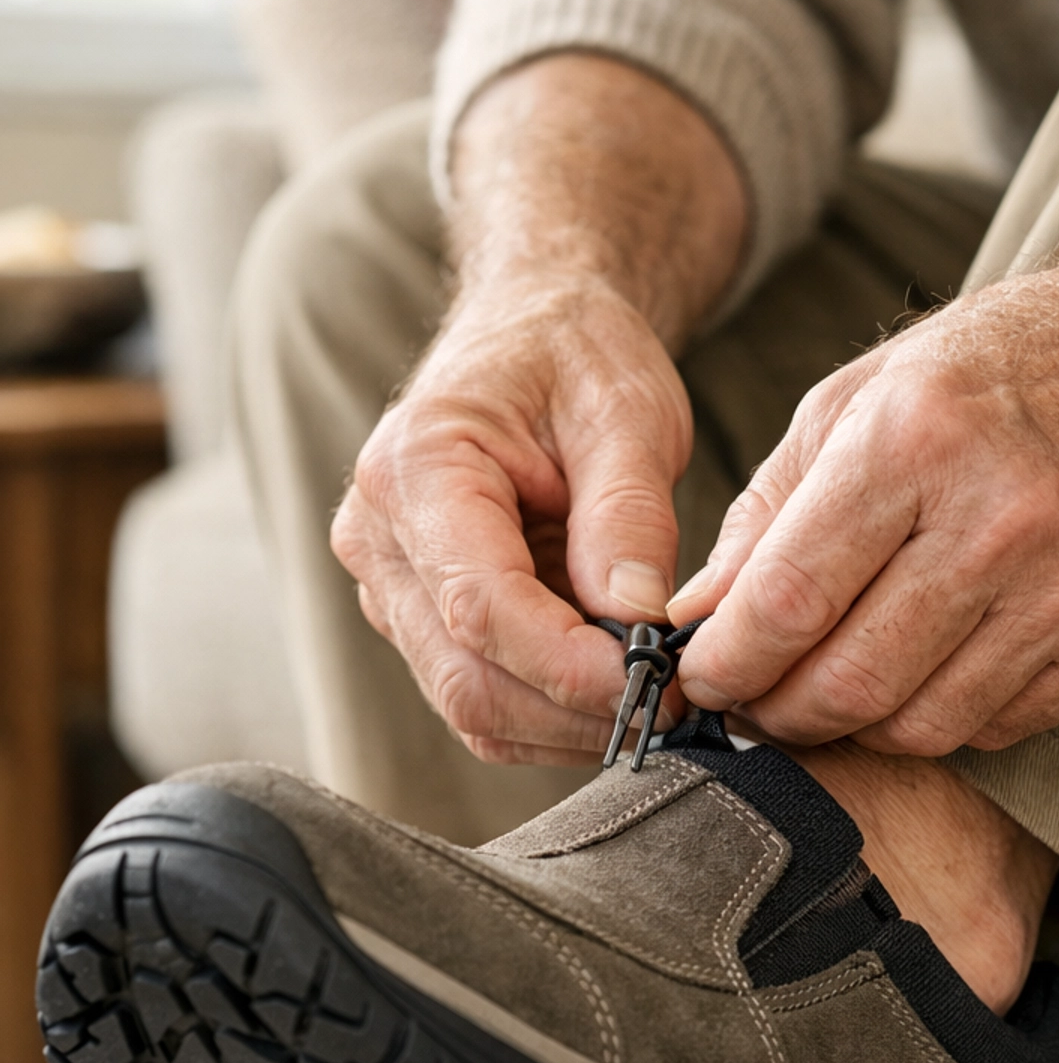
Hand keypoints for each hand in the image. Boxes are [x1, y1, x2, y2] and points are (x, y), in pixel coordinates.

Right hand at [330, 52, 746, 766]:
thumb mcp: (626, 412)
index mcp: (416, 468)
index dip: (569, 664)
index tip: (656, 681)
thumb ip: (628, 516)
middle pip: (466, 675)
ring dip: (569, 725)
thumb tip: (637, 622)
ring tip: (657, 695)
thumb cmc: (576, 358)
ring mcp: (390, 588)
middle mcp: (378, 538)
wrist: (534, 337)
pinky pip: (483, 700)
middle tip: (676, 704)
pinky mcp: (419, 622)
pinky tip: (619, 690)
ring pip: (471, 705)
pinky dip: (555, 716)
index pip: (480, 604)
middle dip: (576, 708)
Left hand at [673, 70, 1058, 758]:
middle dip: (778, 712)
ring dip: (856, 726)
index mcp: (916, 442)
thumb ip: (767, 514)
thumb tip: (690, 623)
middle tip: (754, 703)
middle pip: (849, 684)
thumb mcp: (859, 400)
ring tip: (832, 687)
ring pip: (920, 727)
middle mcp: (1002, 521)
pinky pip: (994, 729)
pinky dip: (941, 719)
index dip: (725, 665)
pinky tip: (927, 669)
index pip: (790, 601)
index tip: (696, 681)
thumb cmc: (997, 370)